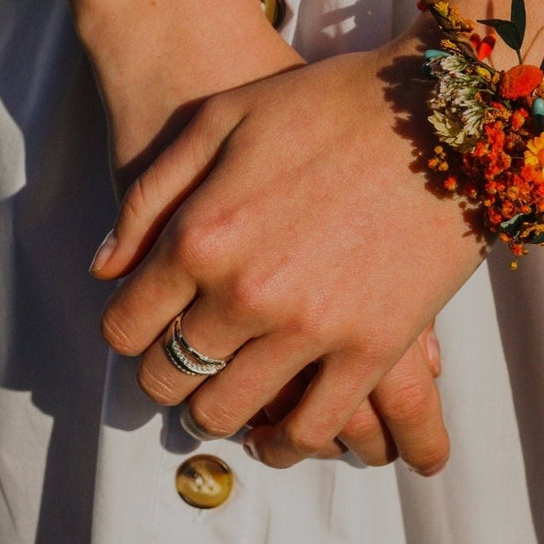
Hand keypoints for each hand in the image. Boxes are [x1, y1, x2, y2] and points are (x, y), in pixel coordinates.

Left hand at [91, 41, 487, 471]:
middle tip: (186, 370)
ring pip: (232, 411)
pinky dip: (290, 441)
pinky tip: (285, 433)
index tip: (146, 334)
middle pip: (171, 376)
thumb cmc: (327, 102)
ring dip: (220, 414)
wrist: (436, 107)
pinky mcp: (371, 347)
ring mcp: (308, 327)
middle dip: (167, 379)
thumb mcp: (219, 121)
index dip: (129, 335)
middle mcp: (243, 294)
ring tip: (230, 402)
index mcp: (199, 238)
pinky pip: (315, 424)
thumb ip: (151, 196)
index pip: (127, 325)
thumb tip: (107, 269)